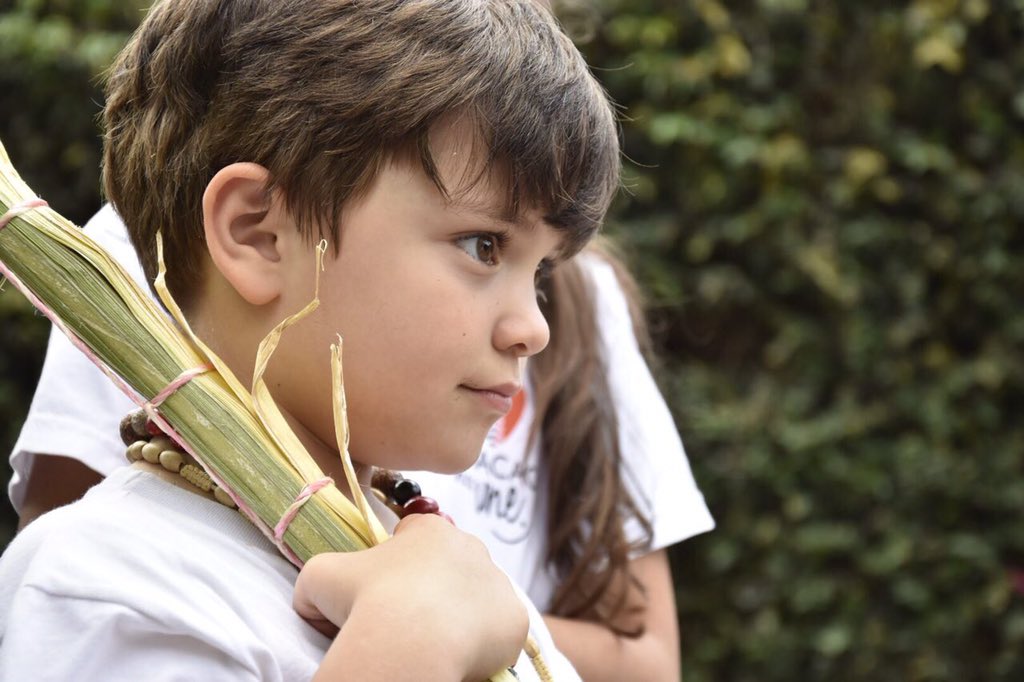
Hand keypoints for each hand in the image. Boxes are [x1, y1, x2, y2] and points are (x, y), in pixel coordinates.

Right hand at [294, 514, 528, 680]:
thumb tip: (321, 599)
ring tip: (436, 641)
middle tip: (411, 619)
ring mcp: (497, 582)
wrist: (409, 641)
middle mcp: (471, 547)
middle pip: (451, 566)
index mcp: (429, 529)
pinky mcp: (515, 619)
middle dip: (433, 588)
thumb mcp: (319, 576)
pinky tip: (460, 656)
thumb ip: (322, 573)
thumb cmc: (364, 602)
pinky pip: (498, 631)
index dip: (398, 561)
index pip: (415, 535)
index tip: (386, 589)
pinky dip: (483, 644)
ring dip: (460, 614)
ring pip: (477, 598)